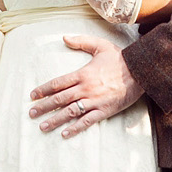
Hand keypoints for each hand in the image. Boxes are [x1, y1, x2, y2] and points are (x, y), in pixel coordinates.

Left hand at [28, 36, 143, 136]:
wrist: (140, 71)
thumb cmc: (120, 58)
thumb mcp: (100, 45)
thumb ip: (81, 42)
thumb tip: (64, 37)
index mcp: (83, 73)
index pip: (58, 83)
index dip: (43, 90)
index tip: (32, 95)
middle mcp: (85, 88)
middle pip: (60, 99)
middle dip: (44, 107)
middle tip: (31, 113)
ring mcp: (94, 101)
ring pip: (70, 112)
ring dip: (55, 120)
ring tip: (43, 126)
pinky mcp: (104, 110)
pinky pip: (87, 121)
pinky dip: (75, 128)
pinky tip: (65, 134)